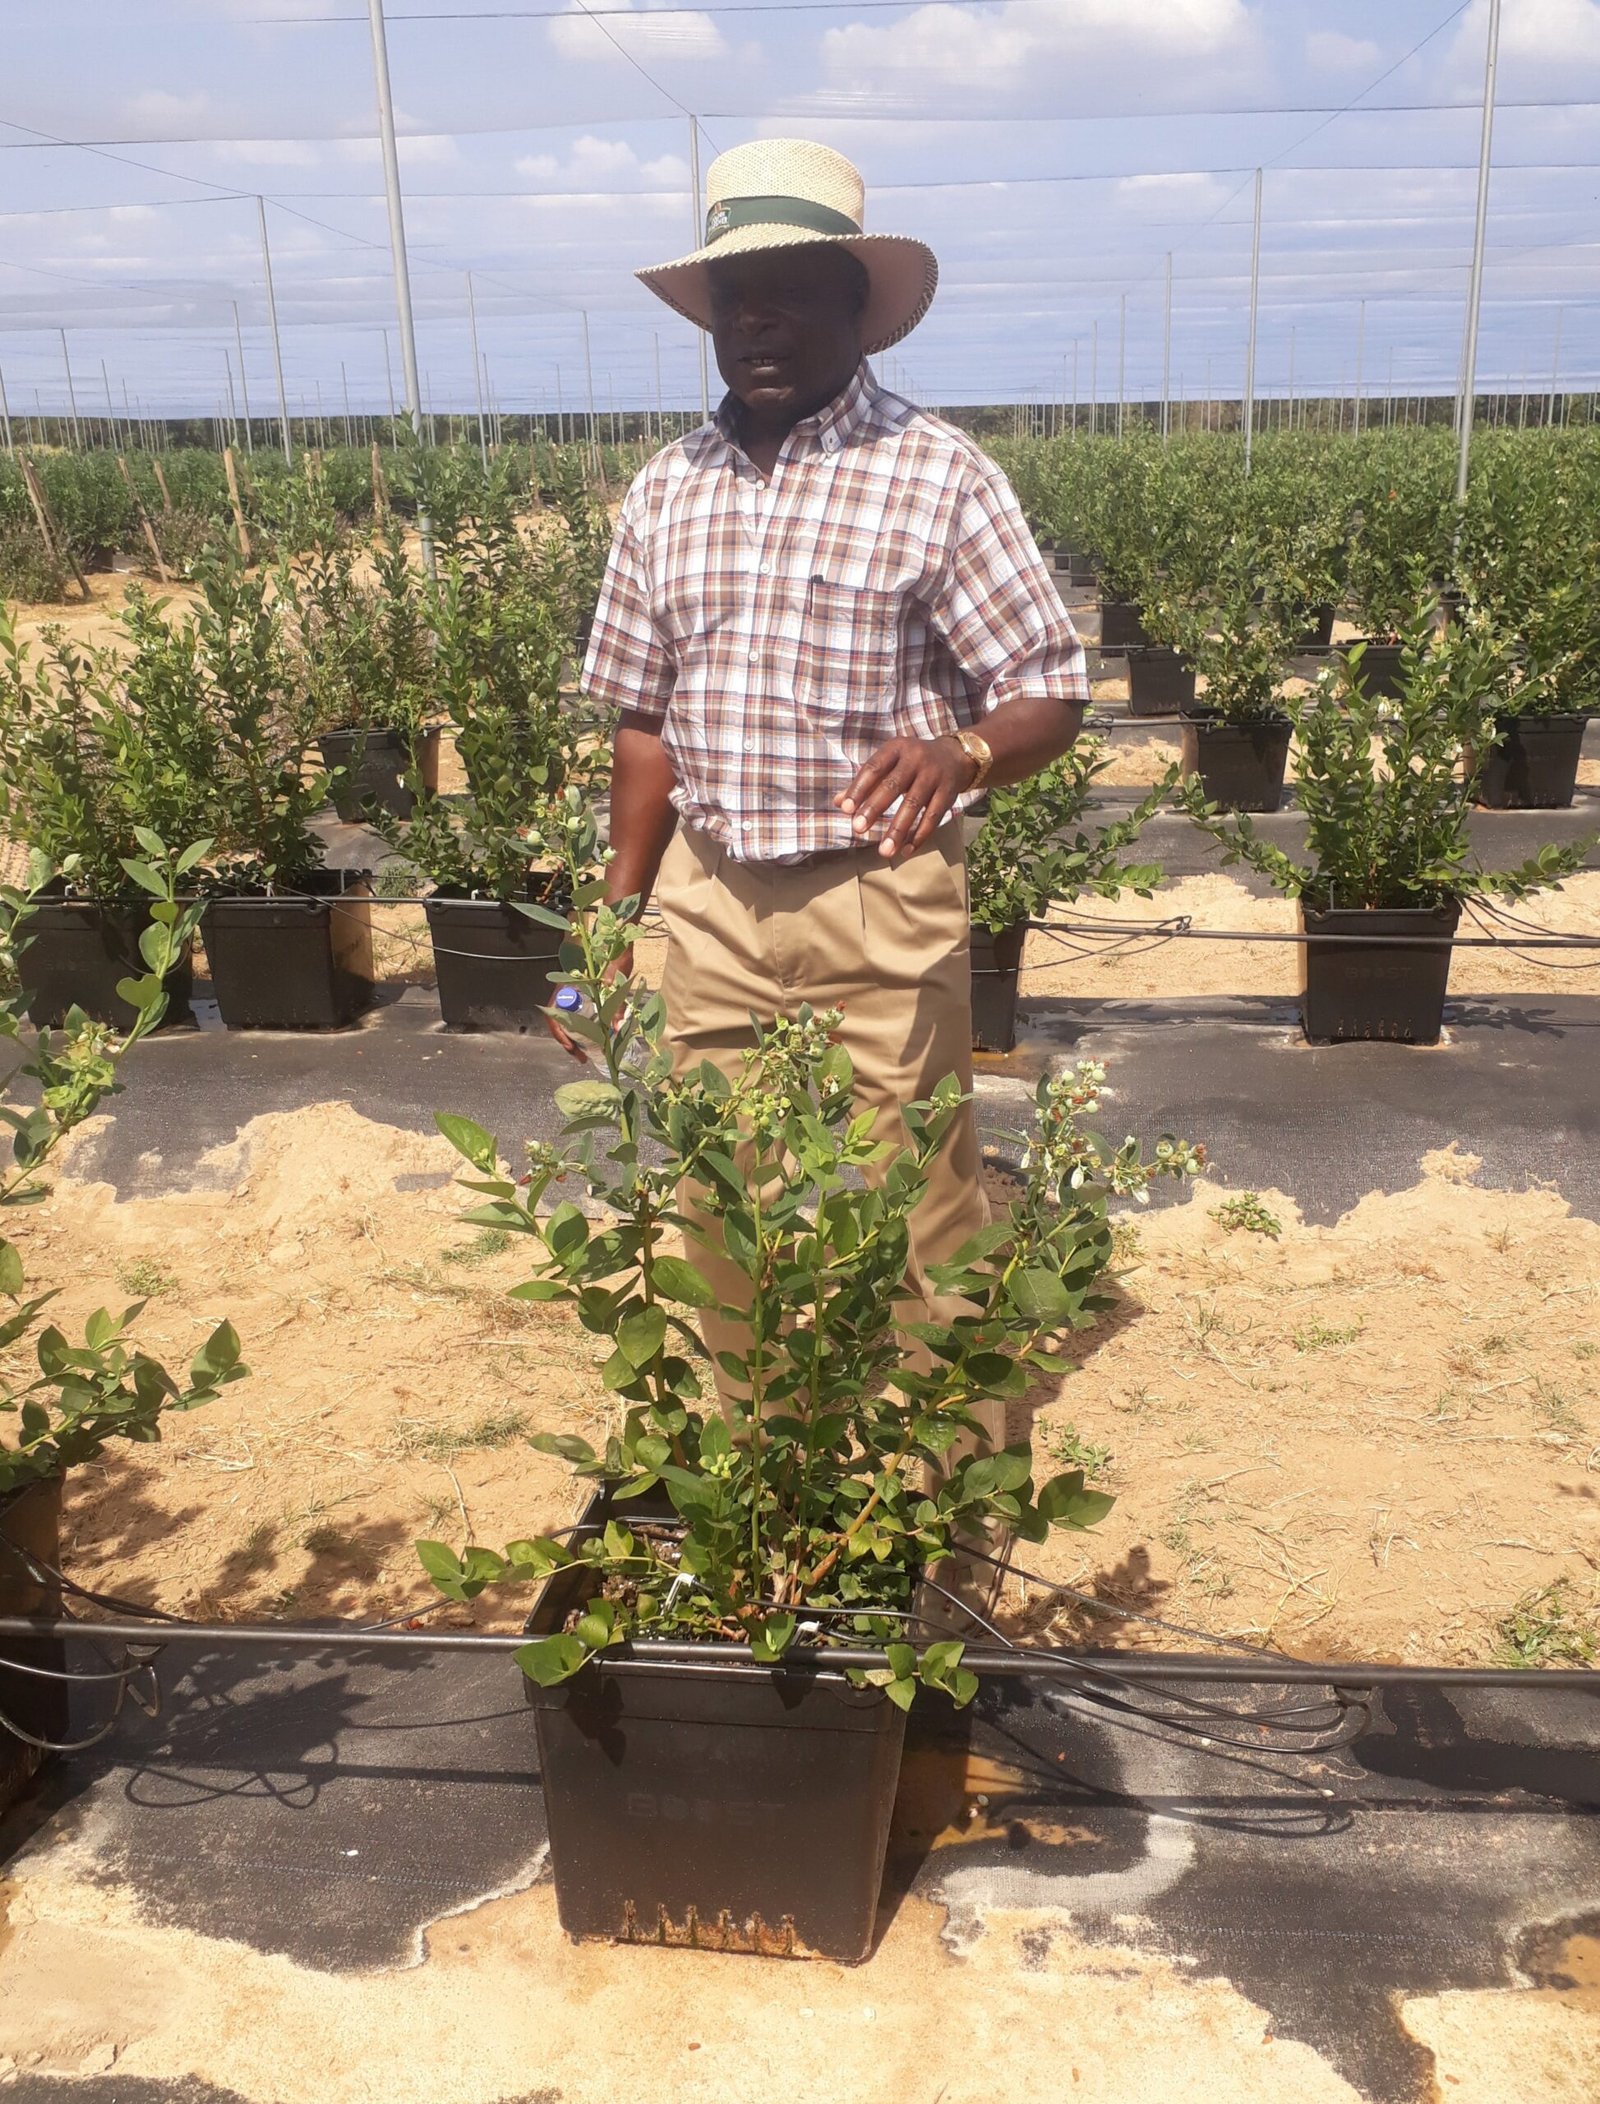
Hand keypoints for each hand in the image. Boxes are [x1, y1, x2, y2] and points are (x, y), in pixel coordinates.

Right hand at [542, 943, 634, 1061]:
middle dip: (569, 1043)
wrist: (617, 935)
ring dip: (575, 1037)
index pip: (554, 1016)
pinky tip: (594, 1036)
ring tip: (587, 1053)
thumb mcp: (617, 980)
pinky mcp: (583, 993)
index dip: (561, 1035)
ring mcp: (573, 992)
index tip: (572, 1050)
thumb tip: (617, 1030)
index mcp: (566, 987)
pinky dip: (582, 1028)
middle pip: (559, 1022)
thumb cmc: (613, 954)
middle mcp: (566, 991)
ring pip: (567, 1020)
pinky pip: (577, 1014)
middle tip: (583, 1059)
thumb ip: (618, 1005)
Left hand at [835, 734, 976, 857]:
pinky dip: (920, 836)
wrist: (954, 756)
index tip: (845, 809)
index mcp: (896, 748)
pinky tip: (906, 850)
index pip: (874, 768)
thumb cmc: (911, 762)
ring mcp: (934, 776)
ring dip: (898, 830)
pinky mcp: (949, 793)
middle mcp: (916, 759)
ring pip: (914, 805)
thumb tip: (838, 802)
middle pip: (893, 786)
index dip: (859, 788)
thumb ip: (865, 782)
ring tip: (884, 851)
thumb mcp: (890, 762)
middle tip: (858, 829)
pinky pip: (933, 817)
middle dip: (874, 808)